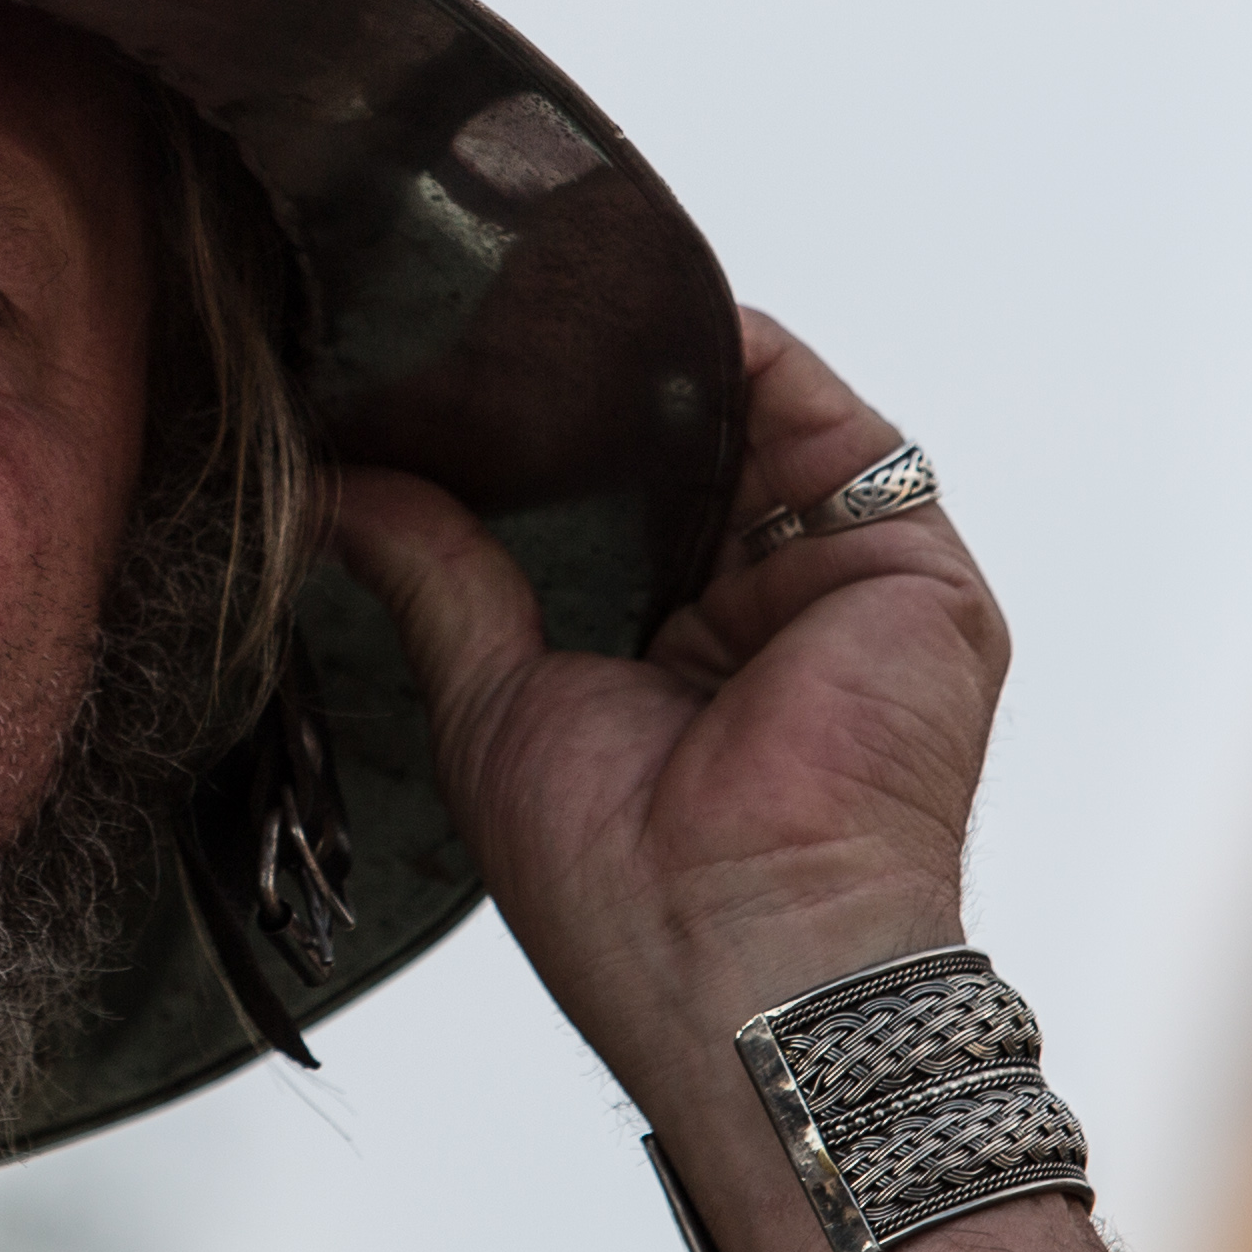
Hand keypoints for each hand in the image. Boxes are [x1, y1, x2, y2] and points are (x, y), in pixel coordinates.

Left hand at [328, 311, 1006, 1101]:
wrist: (743, 955)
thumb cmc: (621, 886)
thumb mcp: (489, 701)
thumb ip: (434, 575)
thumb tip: (336, 488)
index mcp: (676, 666)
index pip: (620, 517)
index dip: (548, 446)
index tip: (449, 374)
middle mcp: (768, 623)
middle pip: (690, 460)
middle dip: (606, 392)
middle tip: (496, 312)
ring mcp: (845, 595)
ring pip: (761, 431)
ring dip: (675, 362)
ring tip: (568, 296)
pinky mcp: (915, 574)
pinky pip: (836, 432)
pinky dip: (753, 363)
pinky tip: (664, 318)